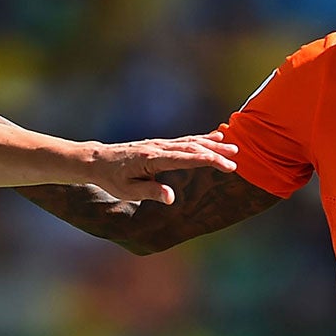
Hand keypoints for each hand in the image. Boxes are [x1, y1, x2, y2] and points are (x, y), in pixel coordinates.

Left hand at [84, 135, 238, 203]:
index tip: (226, 165)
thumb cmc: (112, 178)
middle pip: (192, 147)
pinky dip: (202, 139)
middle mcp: (158, 147)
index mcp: (152, 158)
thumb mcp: (127, 190)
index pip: (185, 158)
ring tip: (233, 147)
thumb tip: (171, 198)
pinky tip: (216, 138)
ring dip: (213, 144)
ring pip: (191, 142)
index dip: (207, 160)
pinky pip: (185, 141)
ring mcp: (160, 144)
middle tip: (236, 159)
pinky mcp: (160, 144)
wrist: (99, 160)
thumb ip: (150, 192)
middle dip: (216, 153)